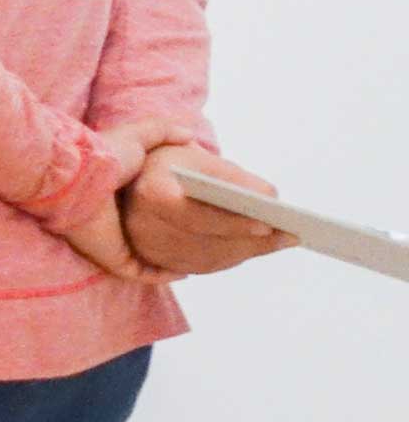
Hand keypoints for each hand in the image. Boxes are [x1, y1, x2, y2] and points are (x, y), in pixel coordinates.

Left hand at [50, 121, 202, 283]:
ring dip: (173, 258)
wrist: (80, 181)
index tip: (202, 208)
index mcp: (122, 194)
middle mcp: (118, 220)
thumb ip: (162, 131)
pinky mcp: (115, 257)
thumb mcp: (137, 136)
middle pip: (151, 234)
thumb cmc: (104, 156)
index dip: (172, 209)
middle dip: (176, 237)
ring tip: (205, 256)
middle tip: (210, 237)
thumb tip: (190, 133)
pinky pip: (143, 273)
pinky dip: (162, 274)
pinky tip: (185, 270)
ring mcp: (116, 241)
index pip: (149, 208)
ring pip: (149, 255)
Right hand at [125, 143, 296, 275]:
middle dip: (250, 239)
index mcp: (148, 194)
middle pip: (206, 241)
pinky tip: (257, 246)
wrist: (132, 178)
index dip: (231, 222)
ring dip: (247, 251)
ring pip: (207, 257)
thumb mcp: (194, 156)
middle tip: (290, 235)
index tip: (268, 224)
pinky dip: (232, 256)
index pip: (194, 215)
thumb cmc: (167, 163)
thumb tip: (270, 196)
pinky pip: (202, 265)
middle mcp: (142, 227)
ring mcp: (148, 248)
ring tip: (283, 240)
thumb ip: (230, 174)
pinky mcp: (156, 262)